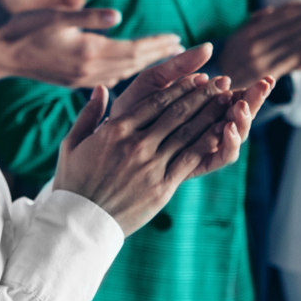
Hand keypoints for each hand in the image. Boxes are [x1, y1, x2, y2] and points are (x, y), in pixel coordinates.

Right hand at [0, 8, 181, 86]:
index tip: (179, 39)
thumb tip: (119, 16)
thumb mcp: (57, 16)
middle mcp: (89, 71)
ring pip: (123, 74)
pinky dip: (126, 72)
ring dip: (145, 66)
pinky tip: (132, 68)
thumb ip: (89, 17)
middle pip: (134, 65)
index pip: (133, 49)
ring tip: (165, 58)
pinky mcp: (73, 82)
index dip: (157, 44)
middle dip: (159, 56)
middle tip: (183, 49)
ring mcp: (81, 79)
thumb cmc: (24, 28)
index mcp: (88, 52)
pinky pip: (109, 79)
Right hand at [54, 45, 271, 233]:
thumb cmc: (74, 183)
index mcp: (116, 130)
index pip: (156, 101)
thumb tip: (100, 88)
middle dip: (202, 95)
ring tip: (227, 101)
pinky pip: (189, 159)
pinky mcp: (162, 186)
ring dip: (210, 114)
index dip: (181, 86)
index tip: (198, 77)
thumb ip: (90, 114)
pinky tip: (221, 132)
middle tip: (220, 82)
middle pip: (177, 112)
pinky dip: (207, 143)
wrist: (80, 223)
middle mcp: (136, 144)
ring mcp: (151, 165)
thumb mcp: (73, 143)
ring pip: (187, 133)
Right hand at [219, 0, 300, 88]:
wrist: (218, 81)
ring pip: (291, 42)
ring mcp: (260, 60)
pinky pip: (287, 60)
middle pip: (289, 27)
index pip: (282, 16)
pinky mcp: (265, 74)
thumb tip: (272, 10)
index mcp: (249, 32)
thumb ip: (255, 22)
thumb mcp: (238, 34)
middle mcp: (254, 44)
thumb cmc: (232, 54)